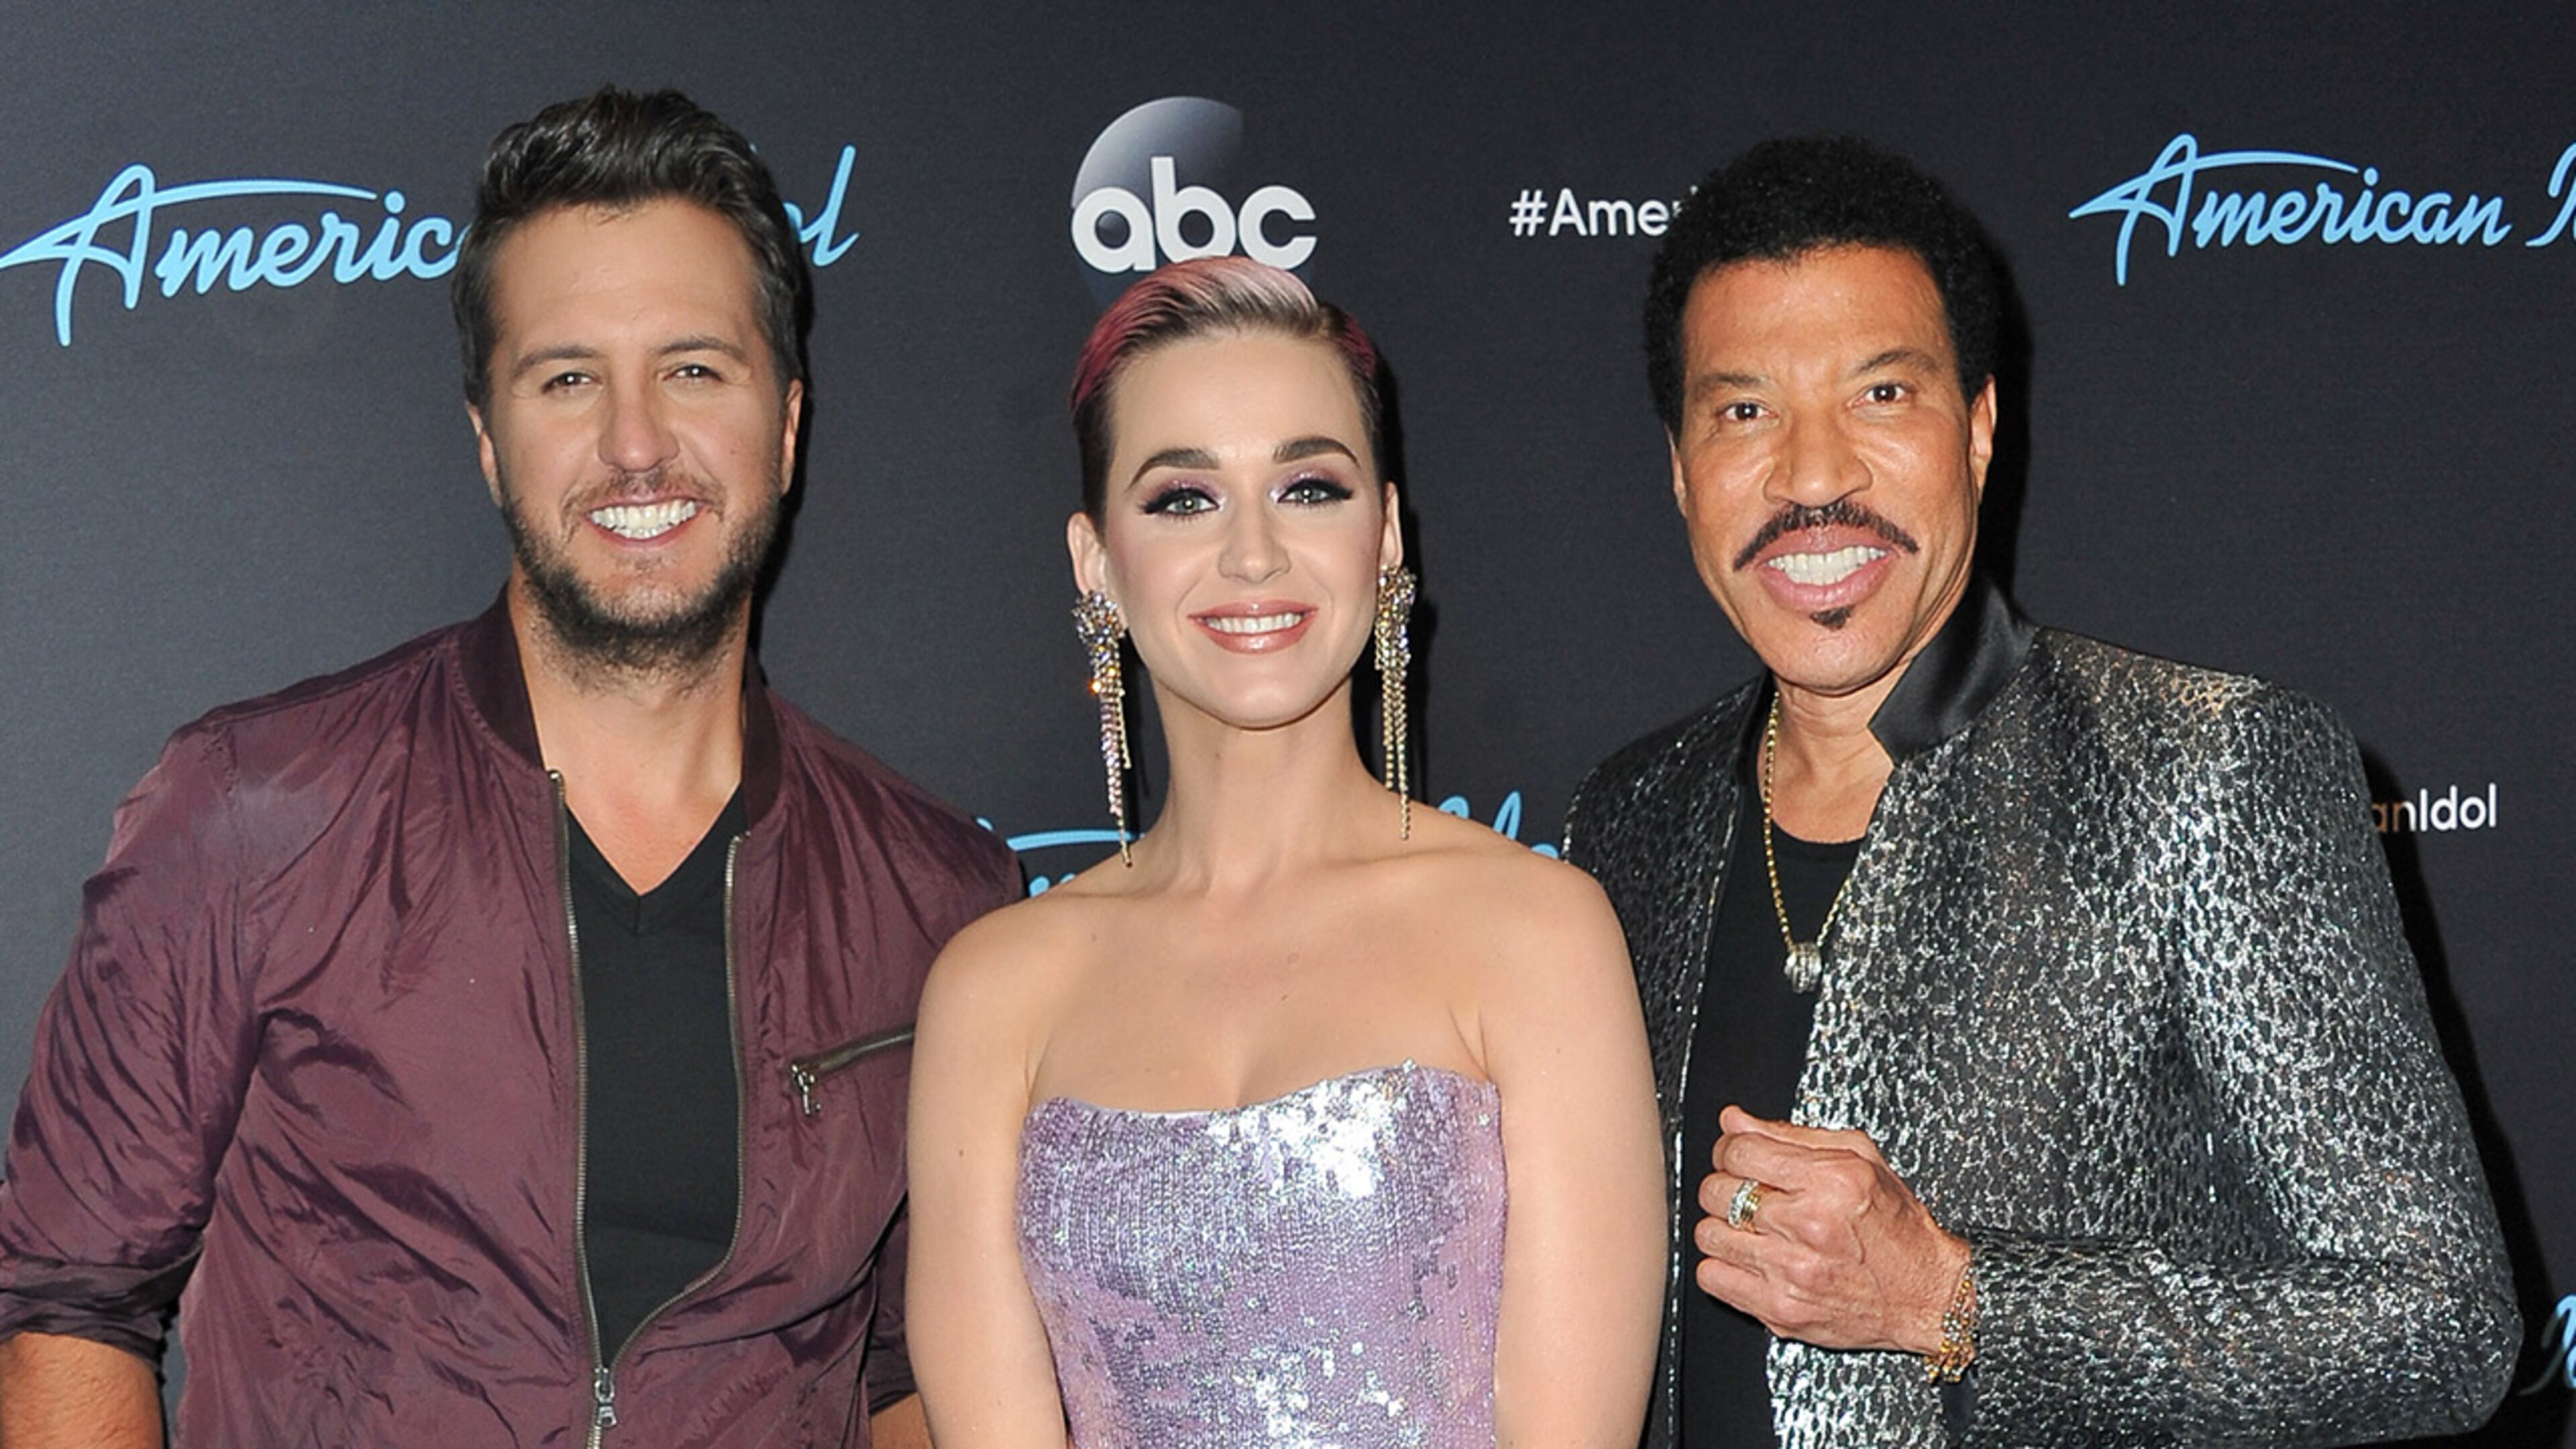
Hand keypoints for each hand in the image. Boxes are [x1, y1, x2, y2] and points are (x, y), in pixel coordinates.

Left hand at [1692, 1105, 1968, 1353]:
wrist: (1926, 1294)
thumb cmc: (1895, 1225)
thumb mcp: (1859, 1158)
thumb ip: (1790, 1135)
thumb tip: (1733, 1121)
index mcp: (1829, 1180)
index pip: (1738, 1152)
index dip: (1729, 1150)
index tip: (1738, 1157)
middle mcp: (1808, 1225)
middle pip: (1715, 1191)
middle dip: (1724, 1185)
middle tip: (1748, 1193)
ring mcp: (1792, 1272)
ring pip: (1708, 1235)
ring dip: (1722, 1227)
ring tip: (1752, 1228)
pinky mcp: (1781, 1310)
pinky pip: (1712, 1278)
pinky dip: (1722, 1266)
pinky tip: (1749, 1259)